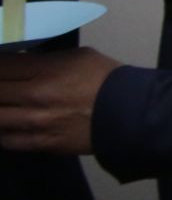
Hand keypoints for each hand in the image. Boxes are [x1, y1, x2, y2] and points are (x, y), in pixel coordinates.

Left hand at [0, 47, 121, 154]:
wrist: (131, 112)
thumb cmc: (106, 78)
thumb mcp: (77, 56)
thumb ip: (45, 60)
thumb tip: (23, 62)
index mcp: (45, 70)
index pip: (0, 66)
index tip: (0, 68)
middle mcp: (35, 96)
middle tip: (1, 86)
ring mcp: (36, 122)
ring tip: (4, 105)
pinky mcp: (42, 143)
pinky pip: (8, 140)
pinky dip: (4, 132)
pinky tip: (9, 126)